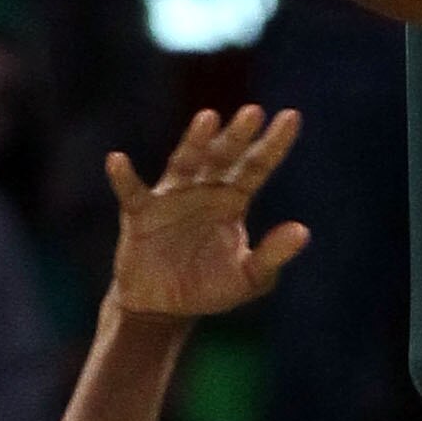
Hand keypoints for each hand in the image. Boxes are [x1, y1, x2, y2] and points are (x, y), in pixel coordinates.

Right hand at [107, 107, 308, 319]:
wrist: (164, 307)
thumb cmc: (208, 287)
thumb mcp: (248, 277)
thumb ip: (273, 254)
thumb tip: (303, 231)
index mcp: (232, 200)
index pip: (256, 166)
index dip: (273, 144)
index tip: (292, 116)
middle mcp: (203, 189)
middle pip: (223, 157)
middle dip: (238, 136)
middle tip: (253, 112)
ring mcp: (170, 196)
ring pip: (185, 163)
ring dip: (195, 141)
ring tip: (208, 118)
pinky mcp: (140, 213)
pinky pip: (132, 192)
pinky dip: (124, 176)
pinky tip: (118, 160)